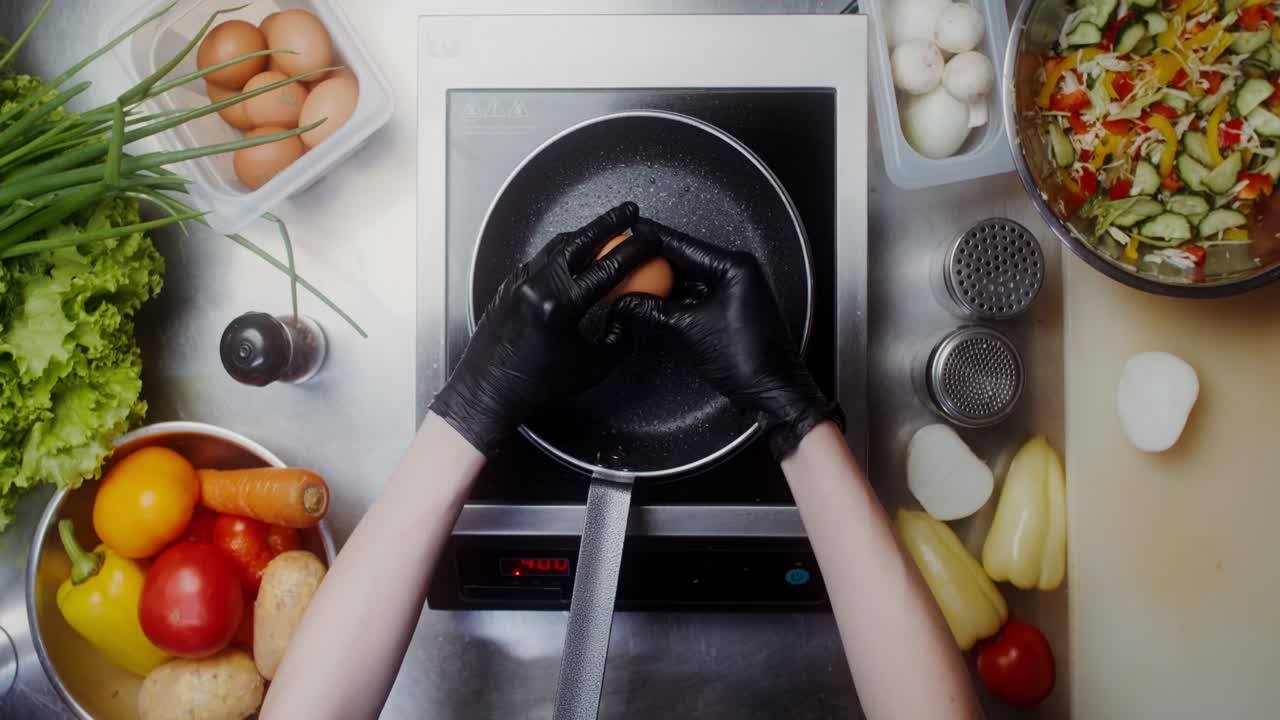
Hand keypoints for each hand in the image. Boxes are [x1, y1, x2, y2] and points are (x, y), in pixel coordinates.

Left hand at [431, 202, 656, 455]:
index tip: (651, 240)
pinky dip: (562, 252)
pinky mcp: (509, 284)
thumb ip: (619, 337)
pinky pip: (540, 259)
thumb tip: (628, 312)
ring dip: (584, 234)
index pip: (607, 267)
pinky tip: (574, 256)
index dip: (634, 250)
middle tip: (629, 211)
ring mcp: (520, 281)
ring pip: (557, 245)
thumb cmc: (539, 385)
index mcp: (560, 306)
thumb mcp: (592, 367)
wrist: (488, 389)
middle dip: (609, 222)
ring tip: (605, 229)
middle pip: (580, 240)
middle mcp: (537, 285)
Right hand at [615, 218, 841, 459]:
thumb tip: (626, 302)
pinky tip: (654, 298)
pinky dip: (676, 297)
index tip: (631, 229)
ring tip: (634, 277)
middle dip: (655, 259)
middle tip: (626, 255)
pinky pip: (698, 294)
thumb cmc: (747, 359)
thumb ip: (654, 310)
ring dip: (664, 280)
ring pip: (691, 277)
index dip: (654, 236)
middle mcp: (738, 272)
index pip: (684, 244)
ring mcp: (736, 290)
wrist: (771, 391)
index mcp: (734, 266)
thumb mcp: (690, 329)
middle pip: (686, 258)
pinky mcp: (732, 308)